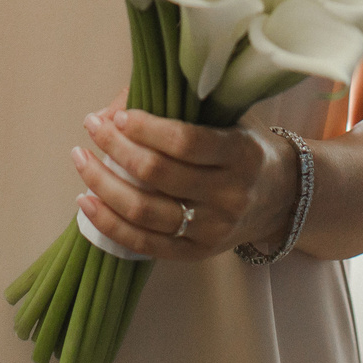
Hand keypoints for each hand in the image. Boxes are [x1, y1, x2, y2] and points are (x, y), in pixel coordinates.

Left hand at [70, 107, 299, 262]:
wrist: (282, 197)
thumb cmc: (245, 148)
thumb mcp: (227, 119)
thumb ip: (179, 109)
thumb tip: (113, 109)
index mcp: (241, 154)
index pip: (185, 142)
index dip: (145, 128)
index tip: (118, 115)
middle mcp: (229, 195)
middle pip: (159, 175)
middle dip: (116, 148)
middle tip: (92, 126)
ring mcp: (213, 229)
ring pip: (145, 211)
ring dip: (103, 183)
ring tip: (80, 159)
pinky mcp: (197, 253)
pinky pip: (144, 243)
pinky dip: (109, 222)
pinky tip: (86, 200)